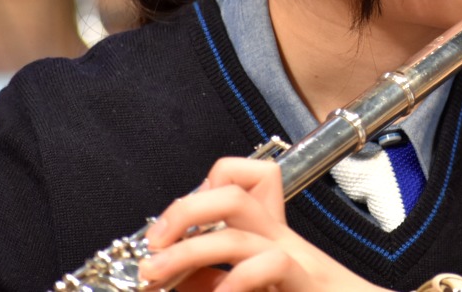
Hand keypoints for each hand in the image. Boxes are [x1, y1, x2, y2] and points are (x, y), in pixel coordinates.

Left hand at [139, 157, 391, 291]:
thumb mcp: (248, 288)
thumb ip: (214, 283)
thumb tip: (170, 281)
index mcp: (269, 239)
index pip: (241, 181)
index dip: (198, 193)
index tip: (167, 232)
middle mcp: (282, 241)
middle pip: (233, 192)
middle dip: (183, 210)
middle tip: (153, 247)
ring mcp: (297, 262)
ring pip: (237, 232)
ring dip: (187, 253)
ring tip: (158, 279)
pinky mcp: (307, 284)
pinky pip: (269, 265)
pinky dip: (233, 284)